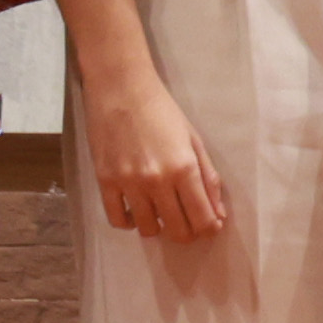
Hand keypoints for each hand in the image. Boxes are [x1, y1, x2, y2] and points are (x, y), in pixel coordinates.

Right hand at [83, 71, 233, 243]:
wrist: (121, 90)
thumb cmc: (162, 111)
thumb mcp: (194, 141)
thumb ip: (208, 179)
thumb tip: (218, 213)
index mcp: (184, 169)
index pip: (202, 218)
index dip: (209, 228)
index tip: (209, 226)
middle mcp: (157, 180)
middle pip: (177, 230)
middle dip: (187, 232)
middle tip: (187, 221)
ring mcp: (129, 183)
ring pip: (147, 229)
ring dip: (158, 227)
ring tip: (161, 212)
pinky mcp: (105, 181)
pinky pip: (117, 219)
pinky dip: (129, 222)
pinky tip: (136, 210)